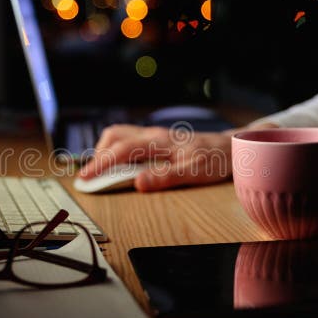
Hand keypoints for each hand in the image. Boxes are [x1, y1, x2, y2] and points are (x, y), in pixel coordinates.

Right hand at [79, 122, 277, 191]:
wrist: (232, 147)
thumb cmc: (215, 159)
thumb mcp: (194, 172)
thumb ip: (165, 177)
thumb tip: (138, 183)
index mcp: (159, 141)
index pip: (121, 150)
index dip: (100, 164)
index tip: (86, 179)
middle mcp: (153, 134)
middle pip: (114, 135)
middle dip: (98, 156)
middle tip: (91, 178)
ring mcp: (154, 134)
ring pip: (119, 135)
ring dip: (106, 151)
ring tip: (104, 172)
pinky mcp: (156, 139)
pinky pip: (128, 139)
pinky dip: (116, 150)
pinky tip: (120, 165)